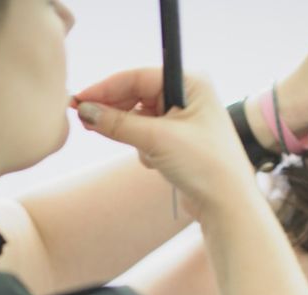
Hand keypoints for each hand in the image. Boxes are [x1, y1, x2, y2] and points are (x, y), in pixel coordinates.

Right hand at [71, 70, 255, 220]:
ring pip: (139, 119)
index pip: (138, 77)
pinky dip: (145, 150)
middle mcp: (189, 97)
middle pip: (136, 96)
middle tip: (86, 122)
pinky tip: (157, 164)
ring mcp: (184, 120)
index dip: (106, 88)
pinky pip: (148, 138)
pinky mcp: (179, 142)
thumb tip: (86, 111)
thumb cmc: (205, 165)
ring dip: (134, 136)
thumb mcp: (157, 140)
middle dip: (116, 113)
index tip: (80, 100)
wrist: (227, 205)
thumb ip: (118, 124)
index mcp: (192, 83)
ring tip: (145, 153)